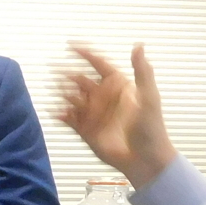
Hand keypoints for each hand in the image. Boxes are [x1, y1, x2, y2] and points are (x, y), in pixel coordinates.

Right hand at [59, 43, 175, 188]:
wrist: (146, 160)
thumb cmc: (151, 128)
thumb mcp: (149, 97)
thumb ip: (142, 71)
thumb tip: (138, 45)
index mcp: (118, 87)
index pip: (100, 66)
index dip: (86, 55)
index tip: (70, 46)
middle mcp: (104, 98)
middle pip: (81, 80)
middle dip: (68, 74)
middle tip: (54, 68)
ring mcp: (94, 114)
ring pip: (73, 98)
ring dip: (63, 92)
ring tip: (56, 90)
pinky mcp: (87, 131)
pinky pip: (70, 119)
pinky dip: (61, 115)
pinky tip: (56, 112)